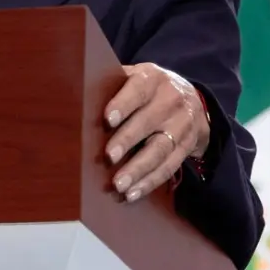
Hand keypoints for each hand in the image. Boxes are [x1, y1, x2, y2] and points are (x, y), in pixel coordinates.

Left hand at [103, 63, 208, 201]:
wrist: (192, 97)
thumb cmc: (147, 89)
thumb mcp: (135, 76)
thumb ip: (112, 83)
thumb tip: (77, 96)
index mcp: (152, 79)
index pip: (137, 90)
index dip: (122, 104)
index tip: (107, 119)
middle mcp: (171, 100)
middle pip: (148, 123)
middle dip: (127, 141)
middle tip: (108, 157)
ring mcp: (182, 125)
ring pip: (160, 150)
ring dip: (139, 170)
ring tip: (119, 185)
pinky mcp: (188, 146)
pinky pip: (169, 166)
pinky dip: (150, 182)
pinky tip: (132, 193)